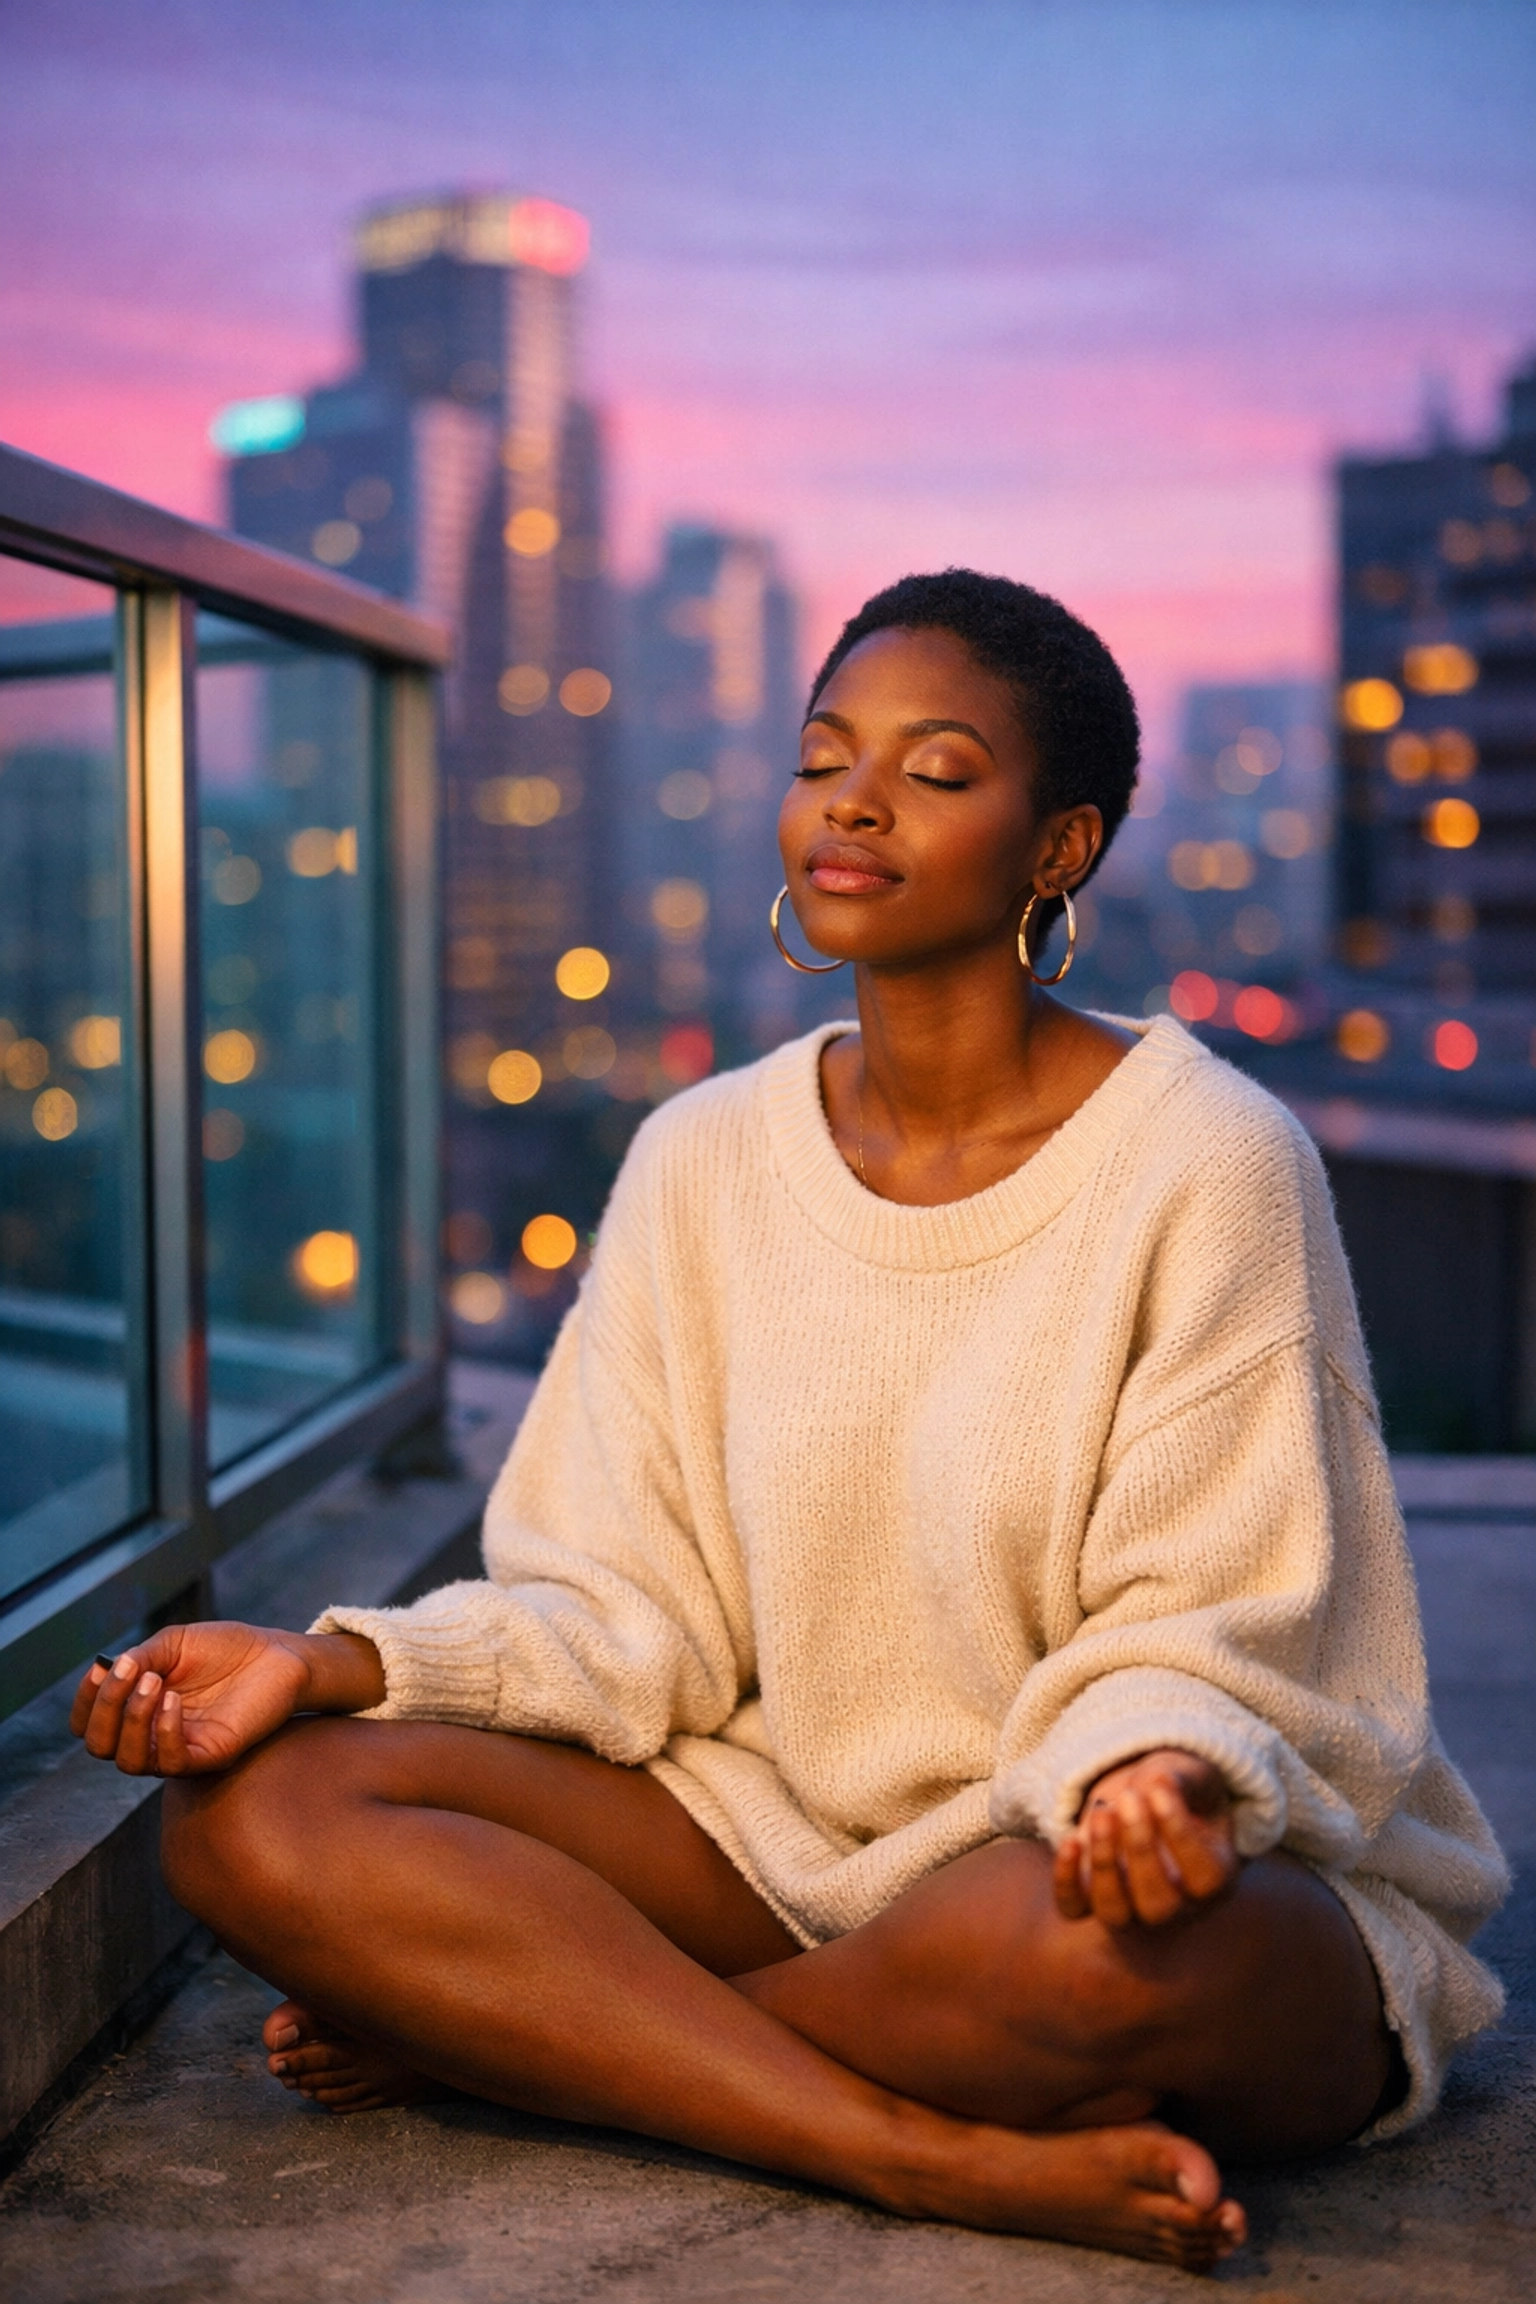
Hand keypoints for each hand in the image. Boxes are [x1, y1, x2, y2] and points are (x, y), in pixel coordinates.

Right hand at [68, 1623, 384, 1775]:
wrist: (277, 1654)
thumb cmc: (226, 1650)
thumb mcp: (173, 1644)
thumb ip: (139, 1658)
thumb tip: (106, 1671)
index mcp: (138, 1709)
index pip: (89, 1724)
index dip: (84, 1700)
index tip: (100, 1668)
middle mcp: (152, 1735)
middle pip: (100, 1746)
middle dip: (104, 1708)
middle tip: (129, 1673)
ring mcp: (180, 1749)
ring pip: (129, 1761)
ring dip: (132, 1719)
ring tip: (154, 1682)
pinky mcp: (209, 1755)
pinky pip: (172, 1763)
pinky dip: (163, 1732)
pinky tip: (174, 1700)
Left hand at [1053, 1748, 1237, 1928]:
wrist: (1136, 1797)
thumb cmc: (1171, 1790)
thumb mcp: (1188, 1775)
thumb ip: (1182, 1780)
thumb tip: (1159, 1782)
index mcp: (1212, 1877)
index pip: (1205, 1878)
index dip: (1182, 1837)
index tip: (1160, 1791)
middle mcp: (1174, 1904)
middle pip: (1159, 1904)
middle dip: (1141, 1850)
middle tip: (1129, 1800)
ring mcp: (1129, 1907)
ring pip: (1115, 1912)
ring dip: (1104, 1864)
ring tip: (1102, 1814)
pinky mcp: (1088, 1899)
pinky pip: (1074, 1907)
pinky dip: (1067, 1880)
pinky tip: (1070, 1841)